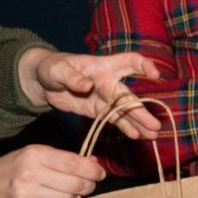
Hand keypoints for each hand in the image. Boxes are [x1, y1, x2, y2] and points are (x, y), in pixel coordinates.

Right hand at [0, 145, 102, 197]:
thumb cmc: (16, 168)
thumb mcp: (37, 154)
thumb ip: (65, 158)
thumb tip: (96, 164)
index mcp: (34, 154)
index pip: (74, 164)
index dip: (93, 170)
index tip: (99, 173)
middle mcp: (29, 174)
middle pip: (75, 184)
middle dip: (87, 185)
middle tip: (86, 185)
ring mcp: (26, 196)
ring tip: (64, 193)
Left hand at [21, 48, 159, 137]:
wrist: (42, 81)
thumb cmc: (52, 68)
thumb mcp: (57, 70)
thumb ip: (72, 77)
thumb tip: (88, 86)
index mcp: (102, 66)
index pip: (129, 61)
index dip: (143, 66)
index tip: (155, 75)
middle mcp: (108, 82)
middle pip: (128, 96)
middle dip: (141, 110)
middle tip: (154, 125)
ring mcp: (105, 98)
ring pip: (125, 111)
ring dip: (139, 123)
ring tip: (152, 135)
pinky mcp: (98, 111)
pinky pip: (114, 120)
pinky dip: (126, 128)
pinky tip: (136, 136)